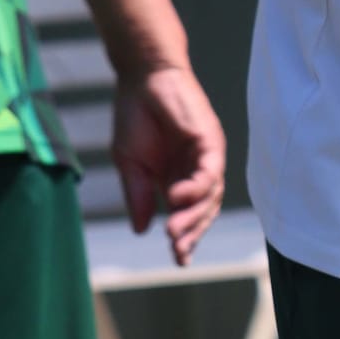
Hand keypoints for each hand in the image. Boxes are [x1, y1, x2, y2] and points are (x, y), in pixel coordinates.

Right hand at [112, 63, 226, 262]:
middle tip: (177, 251)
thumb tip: (141, 230)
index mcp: (178, 180)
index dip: (186, 238)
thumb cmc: (135, 116)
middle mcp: (197, 172)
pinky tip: (177, 197)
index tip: (178, 260)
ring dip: (193, 215)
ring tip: (173, 231)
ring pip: (210, 196)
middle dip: (191, 233)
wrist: (141, 78)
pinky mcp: (210, 141)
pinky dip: (196, 188)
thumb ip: (138, 195)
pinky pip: (210, 171)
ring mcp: (206, 157)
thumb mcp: (129, 163)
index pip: (189, 216)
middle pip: (205, 212)